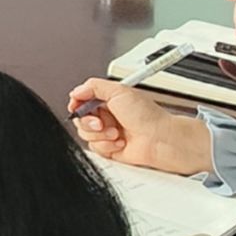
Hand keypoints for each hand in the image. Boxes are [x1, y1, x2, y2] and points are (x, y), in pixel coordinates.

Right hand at [67, 78, 213, 175]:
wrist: (158, 139)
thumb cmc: (147, 115)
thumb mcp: (119, 91)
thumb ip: (94, 86)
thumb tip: (76, 91)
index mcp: (108, 99)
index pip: (82, 100)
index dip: (77, 104)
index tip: (77, 106)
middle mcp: (107, 115)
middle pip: (81, 119)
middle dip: (90, 122)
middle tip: (102, 122)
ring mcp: (107, 132)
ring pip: (86, 135)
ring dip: (101, 134)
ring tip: (117, 132)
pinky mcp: (109, 148)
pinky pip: (95, 148)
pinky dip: (107, 146)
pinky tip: (120, 142)